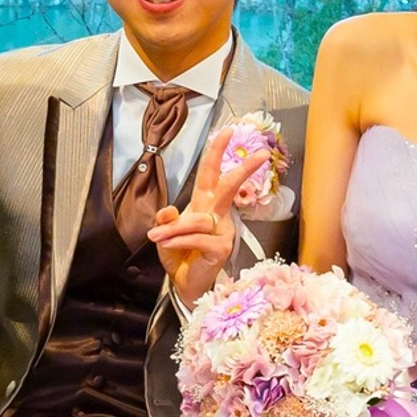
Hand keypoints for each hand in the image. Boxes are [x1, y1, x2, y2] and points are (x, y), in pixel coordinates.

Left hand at [149, 151, 260, 300]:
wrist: (185, 284)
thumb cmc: (180, 256)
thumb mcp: (166, 234)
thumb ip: (167, 220)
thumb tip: (169, 209)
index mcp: (204, 206)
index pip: (211, 174)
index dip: (217, 152)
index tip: (228, 131)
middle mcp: (216, 215)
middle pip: (228, 186)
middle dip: (242, 168)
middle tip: (259, 154)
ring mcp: (222, 231)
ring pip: (198, 220)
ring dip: (175, 228)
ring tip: (157, 236)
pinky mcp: (221, 248)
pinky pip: (198, 238)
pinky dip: (179, 239)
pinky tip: (168, 244)